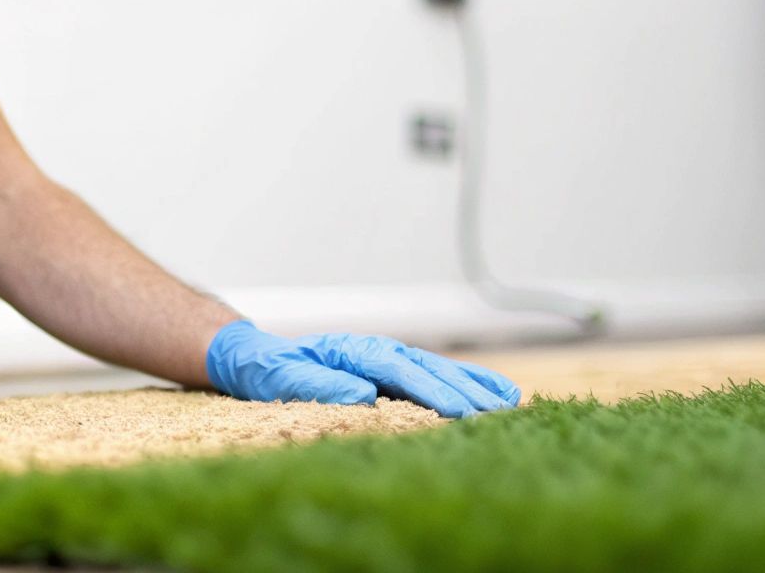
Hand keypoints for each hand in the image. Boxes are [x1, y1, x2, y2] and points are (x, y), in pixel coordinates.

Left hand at [205, 320, 519, 417]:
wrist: (256, 358)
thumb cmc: (266, 371)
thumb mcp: (280, 379)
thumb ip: (317, 384)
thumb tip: (363, 394)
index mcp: (348, 351)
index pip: (395, 370)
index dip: (427, 390)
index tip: (456, 410)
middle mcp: (372, 350)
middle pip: (424, 367)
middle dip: (460, 390)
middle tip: (494, 413)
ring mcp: (385, 359)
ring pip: (436, 368)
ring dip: (471, 384)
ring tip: (508, 402)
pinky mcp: (392, 373)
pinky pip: (435, 376)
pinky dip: (467, 383)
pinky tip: (498, 394)